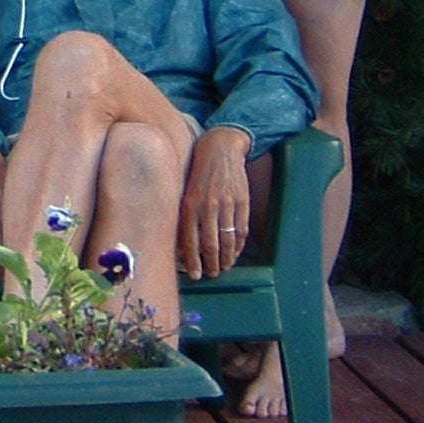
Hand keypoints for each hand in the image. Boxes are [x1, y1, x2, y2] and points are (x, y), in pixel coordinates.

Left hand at [179, 125, 252, 276]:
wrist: (220, 148)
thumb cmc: (198, 172)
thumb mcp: (185, 191)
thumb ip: (184, 215)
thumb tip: (181, 244)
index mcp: (189, 204)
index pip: (190, 241)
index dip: (193, 261)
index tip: (194, 275)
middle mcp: (208, 206)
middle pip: (210, 244)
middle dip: (211, 264)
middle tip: (212, 274)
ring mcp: (227, 204)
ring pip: (228, 240)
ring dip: (227, 258)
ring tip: (224, 267)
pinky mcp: (242, 201)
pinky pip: (241, 230)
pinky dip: (239, 245)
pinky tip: (236, 252)